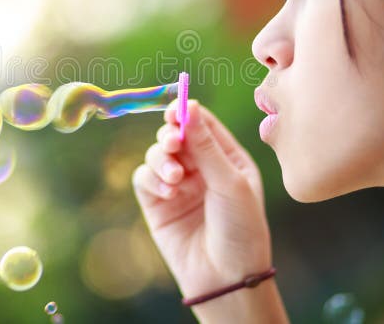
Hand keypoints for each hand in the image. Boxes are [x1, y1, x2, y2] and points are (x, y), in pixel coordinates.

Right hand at [132, 99, 273, 299]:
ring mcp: (177, 185)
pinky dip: (151, 179)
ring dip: (161, 160)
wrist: (226, 278)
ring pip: (156, 154)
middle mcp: (200, 168)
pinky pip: (143, 178)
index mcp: (226, 158)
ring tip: (175, 179)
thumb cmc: (240, 229)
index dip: (186, 112)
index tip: (175, 110)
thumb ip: (206, 145)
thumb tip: (189, 105)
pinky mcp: (156, 203)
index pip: (202, 123)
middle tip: (172, 142)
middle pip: (175, 135)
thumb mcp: (230, 182)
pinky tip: (168, 192)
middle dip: (170, 135)